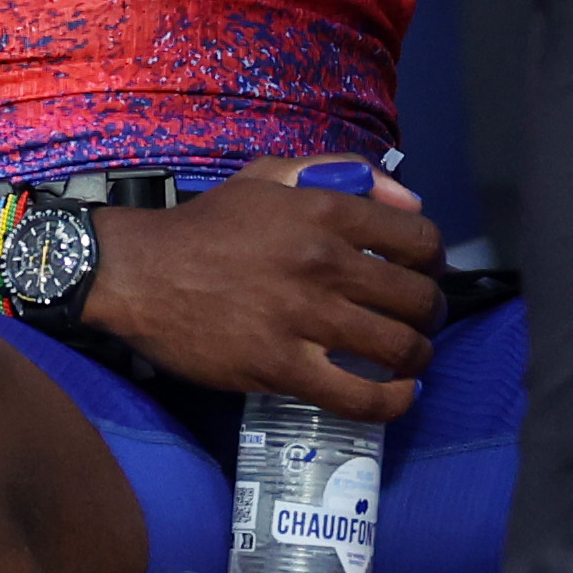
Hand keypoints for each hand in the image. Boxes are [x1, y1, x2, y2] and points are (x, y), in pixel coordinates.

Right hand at [77, 155, 444, 422]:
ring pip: (399, 348)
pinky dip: (393, 401)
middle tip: (416, 322)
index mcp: (325, 211)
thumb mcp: (269, 176)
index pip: (421, 240)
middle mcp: (323, 262)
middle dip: (430, 314)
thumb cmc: (207, 225)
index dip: (434, 262)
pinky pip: (359, 395)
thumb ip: (342, 172)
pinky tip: (399, 393)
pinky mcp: (281, 367)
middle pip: (418, 299)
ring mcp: (303, 318)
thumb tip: (411, 200)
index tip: (421, 275)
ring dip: (417, 357)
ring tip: (407, 358)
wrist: (137, 272)